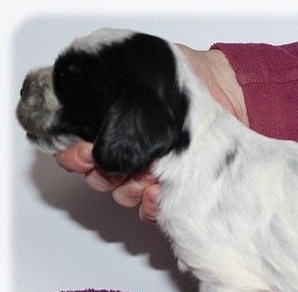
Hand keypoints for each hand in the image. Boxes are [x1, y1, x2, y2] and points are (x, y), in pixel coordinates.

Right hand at [53, 47, 246, 222]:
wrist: (222, 94)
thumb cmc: (179, 84)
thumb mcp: (137, 74)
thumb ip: (109, 90)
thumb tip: (87, 109)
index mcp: (110, 130)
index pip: (76, 153)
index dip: (75, 156)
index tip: (87, 150)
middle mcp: (128, 154)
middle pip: (97, 179)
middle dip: (103, 172)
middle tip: (116, 161)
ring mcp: (150, 174)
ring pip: (123, 196)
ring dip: (130, 187)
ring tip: (148, 172)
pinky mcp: (173, 191)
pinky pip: (152, 211)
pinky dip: (152, 205)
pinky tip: (160, 190)